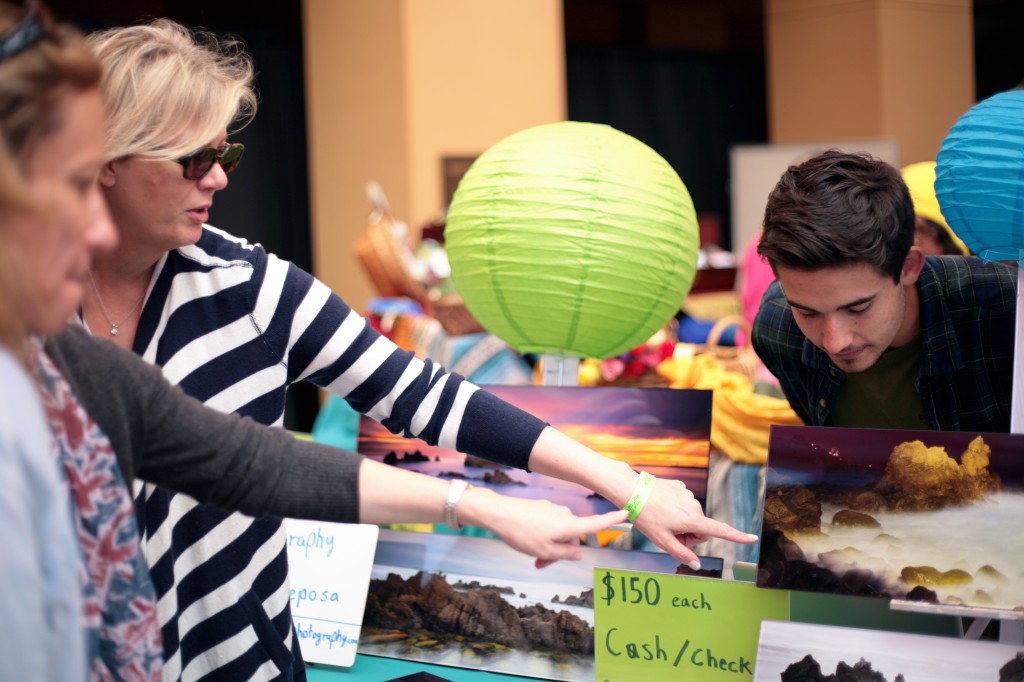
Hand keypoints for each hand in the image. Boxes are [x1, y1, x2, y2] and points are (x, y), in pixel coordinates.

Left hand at [459, 488, 628, 567]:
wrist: (500, 514)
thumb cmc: (523, 533)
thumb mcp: (546, 551)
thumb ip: (566, 554)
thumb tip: (579, 553)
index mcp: (569, 525)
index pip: (596, 524)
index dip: (612, 520)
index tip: (628, 511)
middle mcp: (565, 515)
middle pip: (572, 537)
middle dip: (560, 551)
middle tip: (541, 564)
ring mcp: (553, 511)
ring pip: (559, 533)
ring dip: (549, 545)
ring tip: (532, 555)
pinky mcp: (542, 509)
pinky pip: (549, 526)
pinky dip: (542, 536)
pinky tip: (527, 542)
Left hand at [630, 477, 756, 568]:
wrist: (632, 490)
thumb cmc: (646, 517)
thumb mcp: (662, 541)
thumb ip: (682, 554)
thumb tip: (698, 565)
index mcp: (692, 520)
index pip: (720, 530)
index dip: (737, 537)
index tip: (752, 539)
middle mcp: (694, 505)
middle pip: (700, 528)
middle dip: (688, 534)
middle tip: (668, 533)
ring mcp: (687, 495)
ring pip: (691, 516)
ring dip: (681, 521)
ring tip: (661, 518)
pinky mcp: (679, 487)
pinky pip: (683, 503)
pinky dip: (675, 508)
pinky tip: (661, 506)